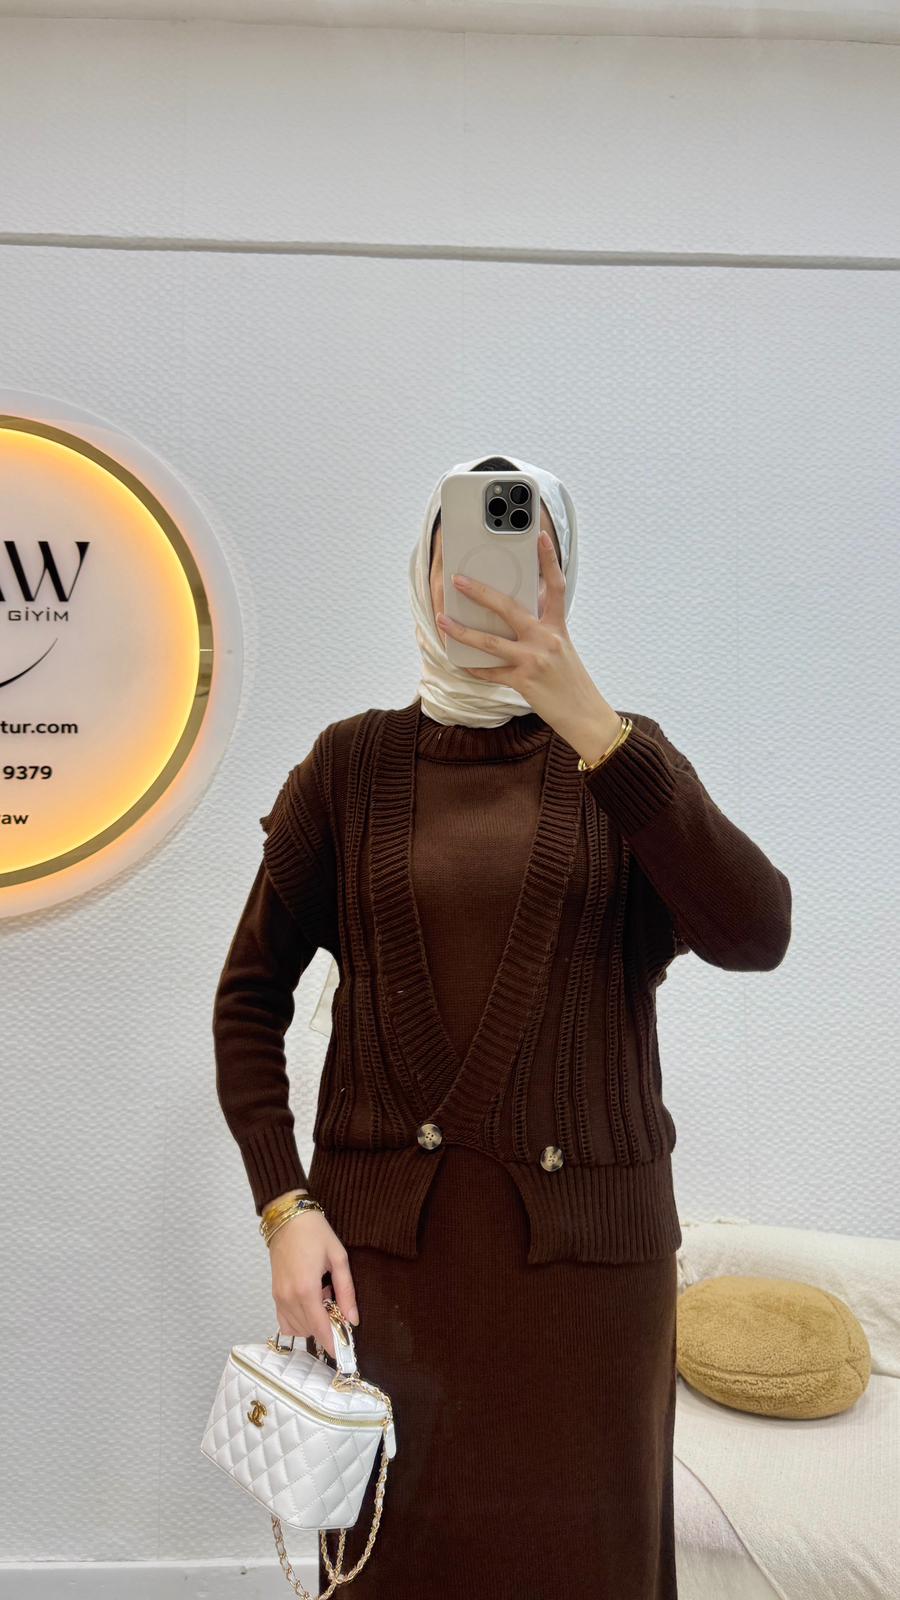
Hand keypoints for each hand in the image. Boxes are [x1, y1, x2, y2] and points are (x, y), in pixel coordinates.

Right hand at [268, 1209, 358, 1360]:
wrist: (287, 1218)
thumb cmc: (315, 1233)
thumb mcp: (338, 1258)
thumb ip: (346, 1291)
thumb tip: (353, 1320)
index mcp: (306, 1290)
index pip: (320, 1328)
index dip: (333, 1345)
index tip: (344, 1357)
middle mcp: (289, 1298)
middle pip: (309, 1331)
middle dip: (327, 1330)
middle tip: (339, 1309)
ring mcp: (279, 1298)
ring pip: (297, 1329)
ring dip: (314, 1324)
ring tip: (325, 1299)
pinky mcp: (274, 1295)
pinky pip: (285, 1321)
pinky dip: (299, 1322)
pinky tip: (311, 1304)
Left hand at [435, 529, 620, 760]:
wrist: (586, 715)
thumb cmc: (572, 681)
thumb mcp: (563, 648)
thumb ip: (545, 628)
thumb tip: (521, 611)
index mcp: (558, 627)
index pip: (556, 586)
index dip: (548, 560)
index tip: (539, 536)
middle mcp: (546, 640)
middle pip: (508, 608)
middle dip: (480, 593)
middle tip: (458, 580)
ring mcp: (534, 661)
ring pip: (489, 642)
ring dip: (461, 631)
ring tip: (442, 620)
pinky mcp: (523, 682)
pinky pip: (489, 673)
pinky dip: (472, 667)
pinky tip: (458, 661)